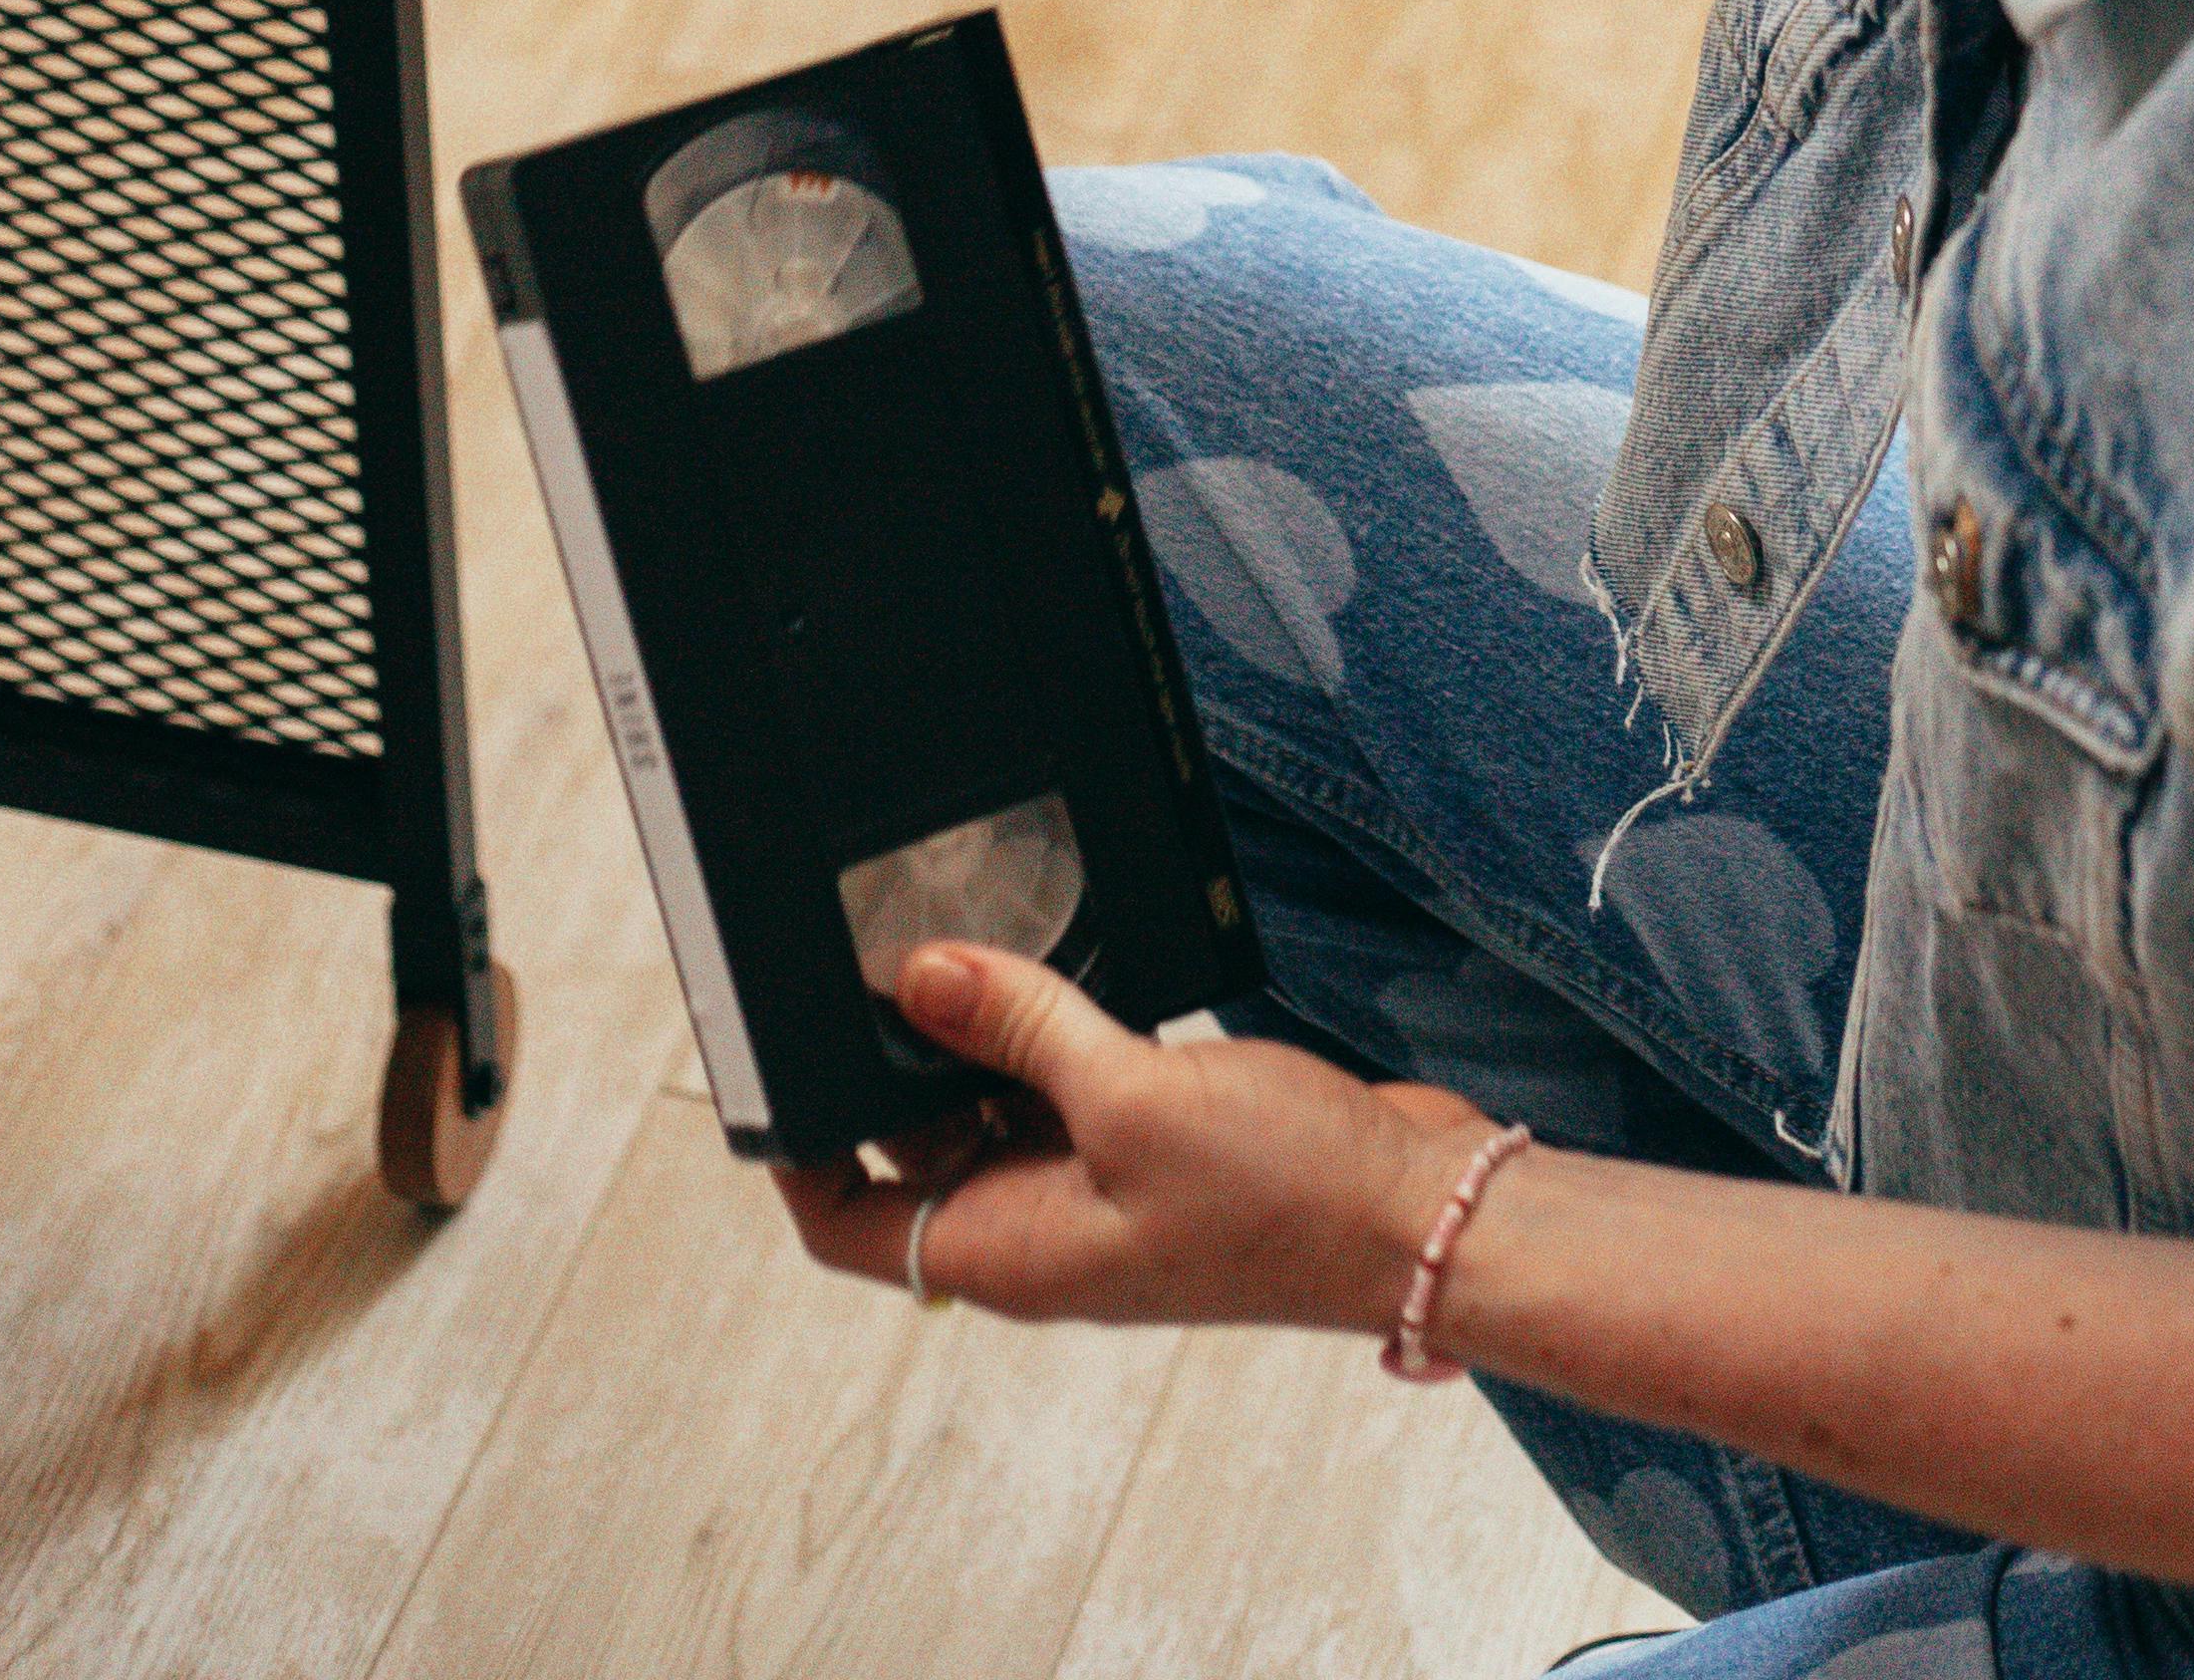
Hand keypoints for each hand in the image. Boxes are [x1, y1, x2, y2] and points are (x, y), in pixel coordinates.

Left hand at [773, 940, 1484, 1334]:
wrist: (1420, 1215)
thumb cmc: (1288, 1196)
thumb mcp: (1133, 1097)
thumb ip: (1023, 1028)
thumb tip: (917, 979)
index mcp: (1010, 1253)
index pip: (850, 1222)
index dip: (797, 1155)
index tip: (773, 1062)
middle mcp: (1041, 1232)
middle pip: (917, 1156)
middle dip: (889, 1067)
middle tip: (869, 958)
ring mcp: (1099, 1194)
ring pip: (994, 1112)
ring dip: (976, 1038)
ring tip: (963, 941)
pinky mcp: (1154, 1150)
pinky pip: (1067, 1089)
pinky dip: (1050, 1031)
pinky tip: (1060, 966)